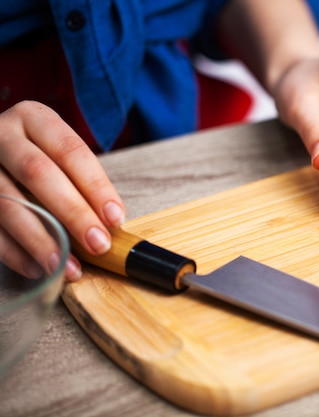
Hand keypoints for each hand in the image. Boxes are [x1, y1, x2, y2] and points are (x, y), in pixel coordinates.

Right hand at [0, 101, 125, 279]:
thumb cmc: (37, 158)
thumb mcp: (57, 155)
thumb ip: (80, 182)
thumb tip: (109, 224)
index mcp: (34, 118)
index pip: (71, 151)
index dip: (96, 187)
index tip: (115, 218)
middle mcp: (2, 134)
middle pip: (39, 173)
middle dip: (72, 213)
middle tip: (98, 244)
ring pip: (8, 203)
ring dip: (41, 240)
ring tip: (67, 266)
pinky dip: (12, 252)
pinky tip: (37, 268)